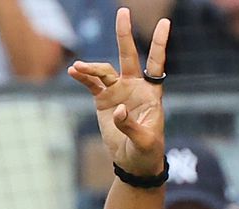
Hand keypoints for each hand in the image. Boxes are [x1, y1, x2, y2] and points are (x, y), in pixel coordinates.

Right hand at [67, 8, 168, 176]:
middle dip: (124, 34)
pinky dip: (82, 77)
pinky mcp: (103, 101)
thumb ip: (131, 125)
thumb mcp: (144, 141)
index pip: (156, 64)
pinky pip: (91, 84)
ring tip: (78, 67)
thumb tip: (118, 109)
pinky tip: (74, 72)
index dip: (159, 44)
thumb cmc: (147, 152)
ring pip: (103, 71)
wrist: (133, 162)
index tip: (165, 23)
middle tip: (122, 12)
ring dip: (91, 67)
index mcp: (151, 93)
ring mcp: (117, 92)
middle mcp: (134, 87)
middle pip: (128, 56)